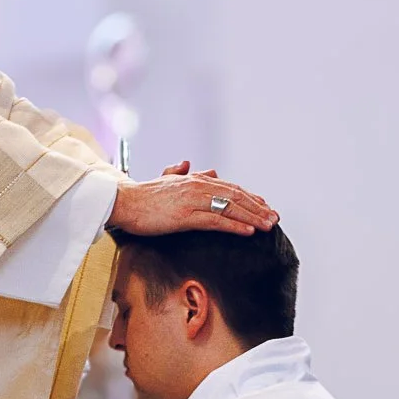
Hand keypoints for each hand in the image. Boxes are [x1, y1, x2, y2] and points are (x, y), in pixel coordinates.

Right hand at [110, 163, 276, 236]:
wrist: (123, 202)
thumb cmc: (144, 196)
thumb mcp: (167, 181)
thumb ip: (184, 174)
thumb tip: (200, 167)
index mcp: (195, 180)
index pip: (230, 187)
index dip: (251, 197)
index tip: (266, 206)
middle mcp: (197, 186)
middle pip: (235, 196)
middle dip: (258, 207)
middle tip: (274, 218)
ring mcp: (192, 201)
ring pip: (230, 207)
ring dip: (252, 217)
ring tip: (267, 225)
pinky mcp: (185, 216)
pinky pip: (215, 220)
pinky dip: (234, 225)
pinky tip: (248, 231)